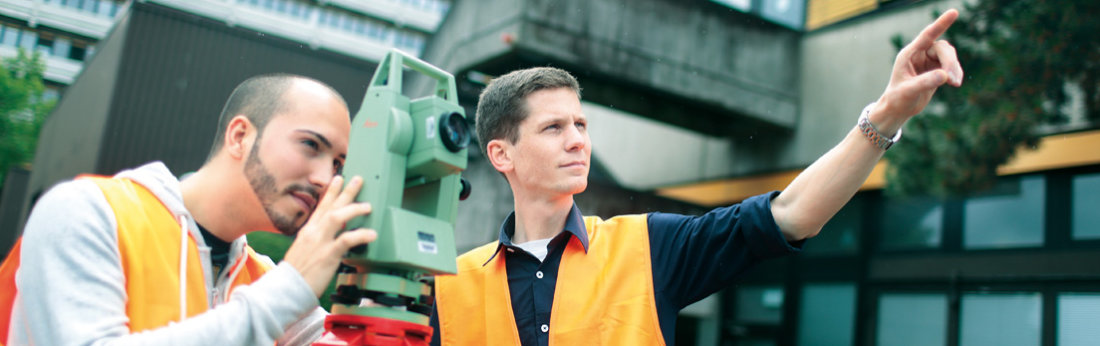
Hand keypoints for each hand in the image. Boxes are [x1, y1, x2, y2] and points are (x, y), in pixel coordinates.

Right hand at [282, 175, 376, 296]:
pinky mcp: (327, 255)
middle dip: (346, 192)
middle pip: (331, 206)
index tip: (339, 179)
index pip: (321, 206)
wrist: (286, 289)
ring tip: (368, 206)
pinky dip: (360, 235)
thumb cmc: (296, 274)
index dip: (331, 192)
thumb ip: (316, 241)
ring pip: (337, 217)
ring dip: (354, 209)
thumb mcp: (303, 251)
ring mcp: (320, 243)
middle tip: (358, 179)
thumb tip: (331, 236)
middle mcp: (313, 233)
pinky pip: (346, 240)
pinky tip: (372, 234)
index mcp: (308, 231)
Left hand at [874, 9, 964, 131]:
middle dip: (949, 62)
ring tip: (955, 84)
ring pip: (949, 56)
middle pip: (942, 49)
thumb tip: (945, 75)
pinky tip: (956, 83)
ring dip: (954, 68)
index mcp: (909, 54)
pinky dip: (956, 73)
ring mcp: (928, 61)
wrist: (897, 110)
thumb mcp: (909, 91)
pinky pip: (951, 66)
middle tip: (952, 80)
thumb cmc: (897, 99)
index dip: (941, 24)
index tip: (954, 12)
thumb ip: (925, 82)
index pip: (927, 35)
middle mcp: (919, 54)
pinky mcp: (936, 70)